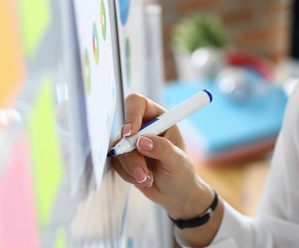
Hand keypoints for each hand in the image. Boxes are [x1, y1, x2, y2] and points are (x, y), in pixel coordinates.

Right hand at [111, 93, 214, 219]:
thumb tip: (141, 141)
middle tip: (144, 172)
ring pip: (119, 150)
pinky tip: (143, 179)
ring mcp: (132, 142)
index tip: (131, 133)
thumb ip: (162, 148)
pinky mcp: (124, 157)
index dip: (132, 115)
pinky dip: (128, 174)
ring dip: (133, 168)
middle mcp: (143, 127)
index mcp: (159, 118)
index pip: (138, 104)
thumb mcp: (177, 161)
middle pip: (125, 131)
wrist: (176, 194)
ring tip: (149, 179)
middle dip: (133, 155)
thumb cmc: (181, 173)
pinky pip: (116, 163)